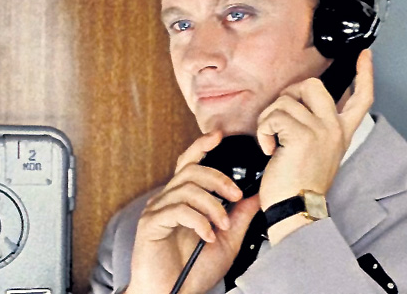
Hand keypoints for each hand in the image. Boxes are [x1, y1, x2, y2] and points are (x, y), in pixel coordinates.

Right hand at [128, 131, 261, 293]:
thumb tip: (256, 195)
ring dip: (211, 205)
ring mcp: (156, 211)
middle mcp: (167, 200)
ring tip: (221, 226)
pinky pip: (177, 210)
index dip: (201, 147)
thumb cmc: (192, 270)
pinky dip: (198, 221)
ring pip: (186, 189)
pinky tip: (206, 235)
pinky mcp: (150, 225)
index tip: (219, 136)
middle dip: (218, 178)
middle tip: (236, 195)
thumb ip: (239, 217)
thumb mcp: (226, 241)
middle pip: (192, 171)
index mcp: (182, 200)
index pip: (190, 164)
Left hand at [255, 49, 374, 241]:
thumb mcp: (318, 153)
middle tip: (279, 117)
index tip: (364, 56)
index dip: (364, 74)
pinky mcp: (302, 135)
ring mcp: (321, 130)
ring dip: (268, 119)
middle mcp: (335, 128)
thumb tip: (297, 106)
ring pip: (285, 101)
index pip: (361, 98)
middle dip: (288, 94)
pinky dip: (263, 131)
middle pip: (313, 85)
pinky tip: (269, 149)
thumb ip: (316, 129)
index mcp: (341, 132)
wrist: (297, 209)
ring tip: (271, 142)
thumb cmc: (299, 186)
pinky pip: (274, 116)